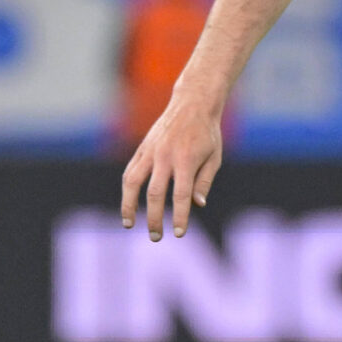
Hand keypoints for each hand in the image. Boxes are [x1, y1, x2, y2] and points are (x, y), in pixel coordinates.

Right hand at [118, 98, 224, 239]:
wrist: (192, 103)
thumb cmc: (207, 133)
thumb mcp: (214, 157)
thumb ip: (204, 181)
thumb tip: (196, 205)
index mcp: (186, 160)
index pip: (181, 195)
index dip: (179, 216)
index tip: (179, 234)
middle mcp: (165, 156)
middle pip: (154, 194)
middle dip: (154, 218)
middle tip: (156, 237)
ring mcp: (151, 151)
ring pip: (133, 182)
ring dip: (129, 205)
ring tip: (129, 224)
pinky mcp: (143, 148)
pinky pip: (130, 171)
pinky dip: (127, 189)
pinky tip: (127, 204)